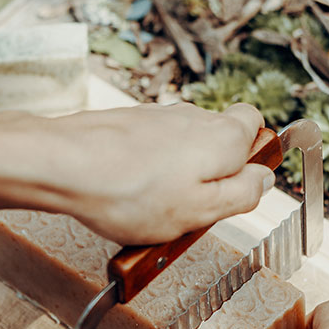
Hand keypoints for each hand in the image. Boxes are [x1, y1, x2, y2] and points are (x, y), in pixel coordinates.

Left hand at [0, 102, 273, 244]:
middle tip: (193, 206)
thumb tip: (264, 179)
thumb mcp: (202, 211)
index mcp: (224, 136)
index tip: (235, 188)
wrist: (63, 165)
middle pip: (219, 138)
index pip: (257, 126)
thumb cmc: (130, 193)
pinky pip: (151, 150)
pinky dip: (147, 171)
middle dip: (213, 171)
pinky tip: (128, 197)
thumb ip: (242, 194)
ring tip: (152, 208)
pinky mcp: (129, 124)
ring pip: (184, 145)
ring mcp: (159, 117)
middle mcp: (195, 117)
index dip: (251, 158)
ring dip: (178, 174)